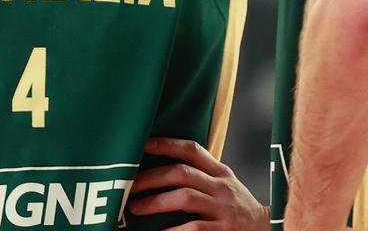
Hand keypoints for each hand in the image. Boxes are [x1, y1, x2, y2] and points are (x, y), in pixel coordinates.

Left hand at [128, 137, 268, 230]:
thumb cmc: (237, 208)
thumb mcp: (225, 185)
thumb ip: (202, 175)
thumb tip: (162, 169)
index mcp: (220, 172)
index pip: (193, 150)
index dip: (167, 144)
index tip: (144, 144)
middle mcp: (221, 187)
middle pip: (182, 173)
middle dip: (152, 178)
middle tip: (130, 186)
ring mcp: (223, 209)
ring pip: (185, 198)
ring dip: (156, 202)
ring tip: (135, 207)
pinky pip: (193, 228)